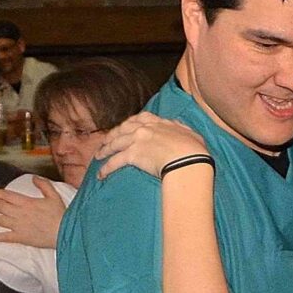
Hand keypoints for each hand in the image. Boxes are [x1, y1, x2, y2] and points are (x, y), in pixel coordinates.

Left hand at [0, 181, 67, 246]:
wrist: (64, 232)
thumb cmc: (60, 215)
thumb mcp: (54, 196)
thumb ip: (44, 185)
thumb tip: (34, 178)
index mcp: (27, 202)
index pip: (7, 196)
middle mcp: (20, 213)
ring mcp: (19, 226)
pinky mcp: (21, 237)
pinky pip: (5, 237)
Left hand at [94, 115, 209, 180]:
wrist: (188, 160)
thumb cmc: (194, 150)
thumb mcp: (191, 133)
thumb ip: (180, 127)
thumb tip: (176, 124)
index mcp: (159, 122)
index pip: (141, 118)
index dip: (130, 122)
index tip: (126, 126)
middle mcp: (145, 128)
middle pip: (123, 129)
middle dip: (113, 134)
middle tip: (106, 141)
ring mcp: (137, 140)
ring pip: (115, 143)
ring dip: (105, 150)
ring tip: (98, 156)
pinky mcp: (132, 155)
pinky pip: (114, 161)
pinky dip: (106, 168)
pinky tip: (100, 175)